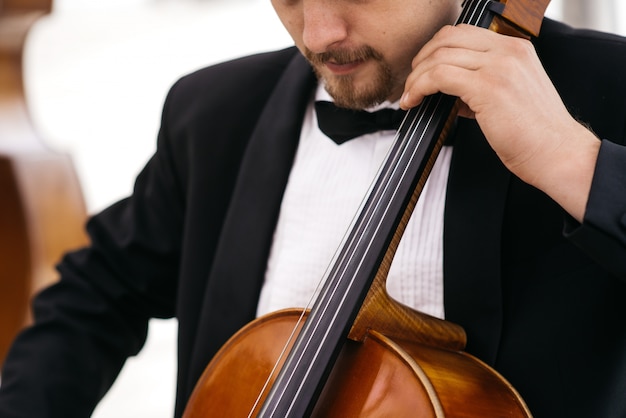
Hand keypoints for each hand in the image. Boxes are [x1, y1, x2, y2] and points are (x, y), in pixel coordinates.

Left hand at [400, 24, 599, 221]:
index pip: (464, 33)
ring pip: (440, 56)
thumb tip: (453, 90)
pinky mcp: (488, 87)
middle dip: (422, 59)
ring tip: (410, 96)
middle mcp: (509, 51)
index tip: (424, 69)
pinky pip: (439, 76)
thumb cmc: (536, 134)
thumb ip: (483, 85)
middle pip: (448, 37)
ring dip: (416, 77)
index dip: (436, 49)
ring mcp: (499, 67)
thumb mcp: (512, 96)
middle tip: (411, 82)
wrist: (557, 153)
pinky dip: (419, 87)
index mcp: (516, 49)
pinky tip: (415, 101)